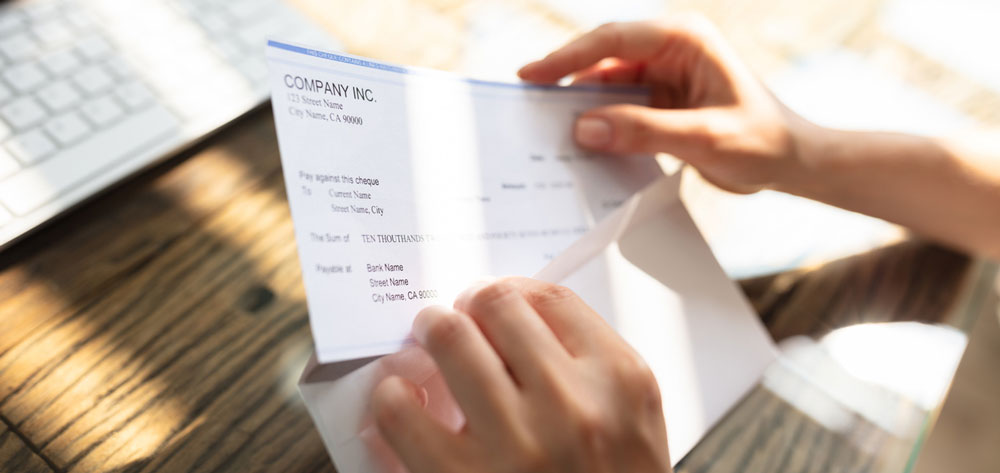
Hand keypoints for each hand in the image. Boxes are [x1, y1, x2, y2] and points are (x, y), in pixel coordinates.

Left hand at [371, 278, 671, 472]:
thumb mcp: (634, 426)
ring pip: (449, 339)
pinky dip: (392, 397)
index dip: (510, 291)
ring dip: (429, 333)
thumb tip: (505, 317)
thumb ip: (589, 367)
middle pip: (496, 306)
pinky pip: (403, 412)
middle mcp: (571, 403)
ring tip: (421, 346)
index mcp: (622, 381)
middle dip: (465, 307)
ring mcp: (516, 443)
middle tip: (450, 320)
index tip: (489, 302)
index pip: (551, 298)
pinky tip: (398, 400)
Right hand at [519, 16, 814, 193]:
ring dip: (582, 109)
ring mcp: (664, 77)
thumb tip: (583, 130)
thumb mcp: (703, 137)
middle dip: (567, 82)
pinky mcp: (660, 103)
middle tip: (529, 106)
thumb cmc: (762, 141)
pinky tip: (580, 145)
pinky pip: (618, 109)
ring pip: (607, 86)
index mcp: (685, 40)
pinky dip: (600, 126)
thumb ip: (642, 132)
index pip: (614, 39)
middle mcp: (670, 52)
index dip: (569, 56)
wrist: (792, 163)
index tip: (532, 75)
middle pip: (604, 60)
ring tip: (548, 132)